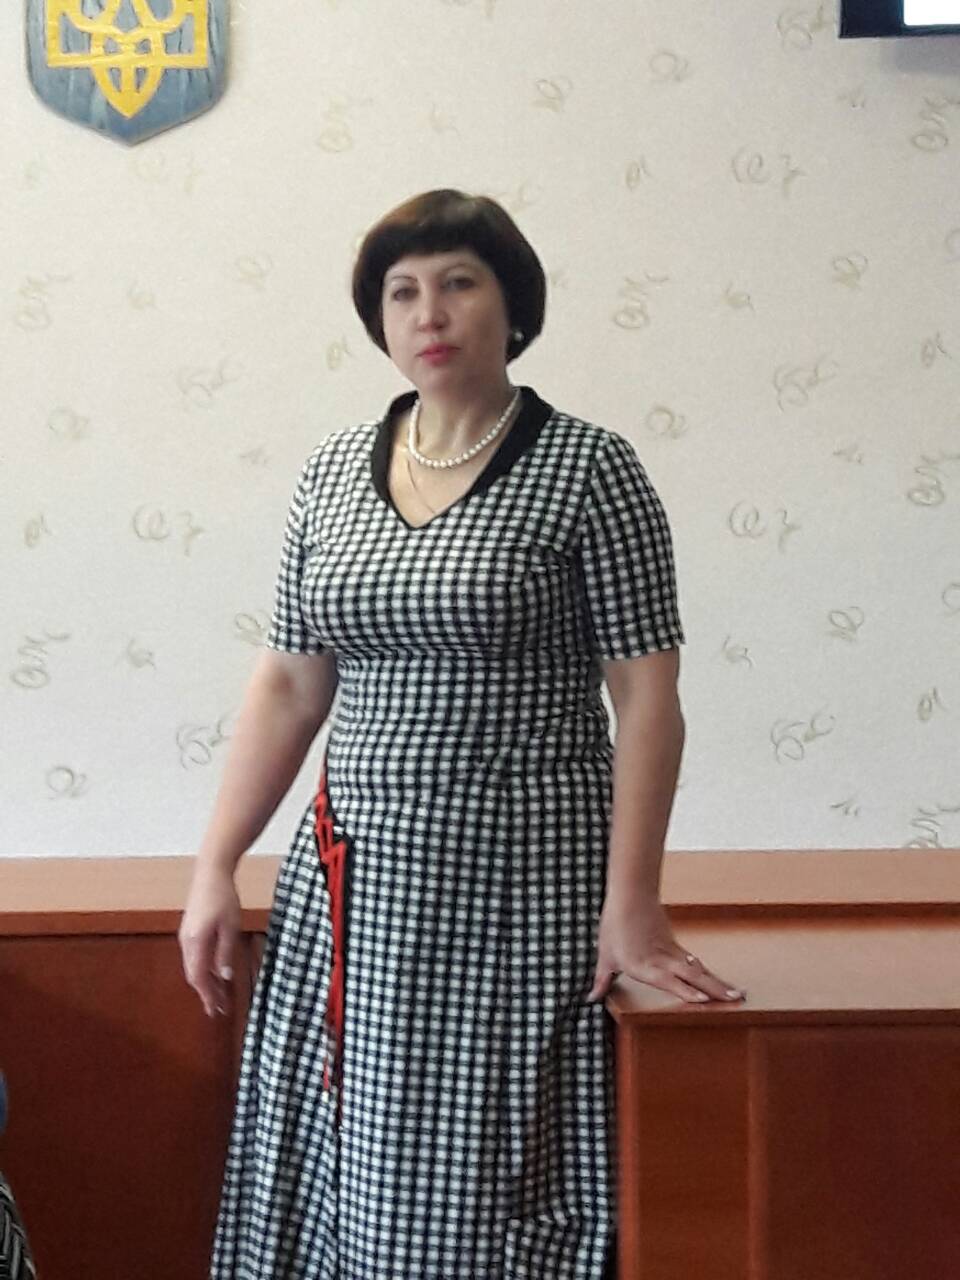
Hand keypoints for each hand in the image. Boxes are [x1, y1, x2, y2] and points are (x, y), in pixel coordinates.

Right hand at [178, 865, 240, 1017]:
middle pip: (194, 975)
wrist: (211, 872)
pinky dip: (204, 969)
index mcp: (196, 942)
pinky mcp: (190, 930)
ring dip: (206, 982)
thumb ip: (226, 952)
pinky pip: (194, 957)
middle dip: (207, 993)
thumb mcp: (231, 926)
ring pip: (193, 967)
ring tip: (220, 995)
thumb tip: (225, 977)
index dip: (208, 996)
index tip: (217, 1010)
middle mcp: (187, 942)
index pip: (200, 977)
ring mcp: (186, 936)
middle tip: (220, 1008)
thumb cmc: (224, 897)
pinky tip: (215, 973)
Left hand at [586, 899, 744, 1004]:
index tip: (704, 999)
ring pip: (698, 969)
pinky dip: (707, 972)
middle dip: (715, 988)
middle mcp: (662, 960)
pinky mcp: (674, 945)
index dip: (686, 990)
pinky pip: (693, 962)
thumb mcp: (604, 954)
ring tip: (737, 994)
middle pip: (693, 975)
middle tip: (736, 999)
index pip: (669, 980)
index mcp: (643, 965)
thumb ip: (601, 979)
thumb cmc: (615, 924)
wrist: (630, 894)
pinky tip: (718, 979)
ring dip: (717, 982)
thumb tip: (590, 997)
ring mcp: (671, 952)